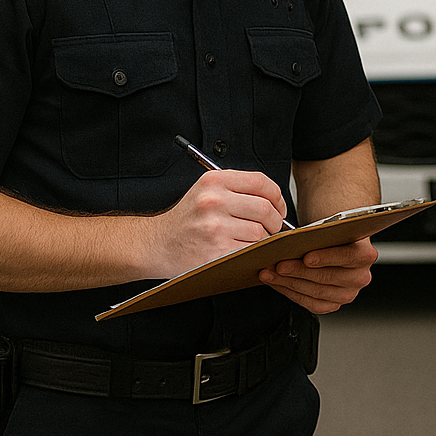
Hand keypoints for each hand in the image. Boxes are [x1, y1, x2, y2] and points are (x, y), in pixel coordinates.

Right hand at [144, 170, 287, 276]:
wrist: (156, 244)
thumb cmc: (185, 221)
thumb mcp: (205, 192)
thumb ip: (237, 190)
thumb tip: (275, 201)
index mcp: (214, 181)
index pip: (260, 181)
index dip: (277, 196)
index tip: (278, 207)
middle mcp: (213, 201)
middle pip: (265, 208)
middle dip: (275, 221)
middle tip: (272, 228)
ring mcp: (214, 227)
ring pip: (260, 233)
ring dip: (263, 240)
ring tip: (253, 241)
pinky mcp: (216, 251)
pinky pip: (250, 251)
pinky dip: (253, 254)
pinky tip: (245, 252)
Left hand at [261, 237, 377, 313]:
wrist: (337, 246)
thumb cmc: (332, 236)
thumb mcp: (330, 229)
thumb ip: (320, 234)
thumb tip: (293, 241)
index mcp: (365, 254)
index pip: (348, 256)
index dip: (326, 257)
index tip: (306, 257)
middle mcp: (360, 276)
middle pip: (327, 277)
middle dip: (298, 271)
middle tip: (278, 265)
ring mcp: (348, 293)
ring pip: (316, 292)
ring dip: (288, 283)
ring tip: (270, 274)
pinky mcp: (335, 304)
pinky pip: (311, 304)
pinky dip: (291, 293)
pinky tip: (278, 284)